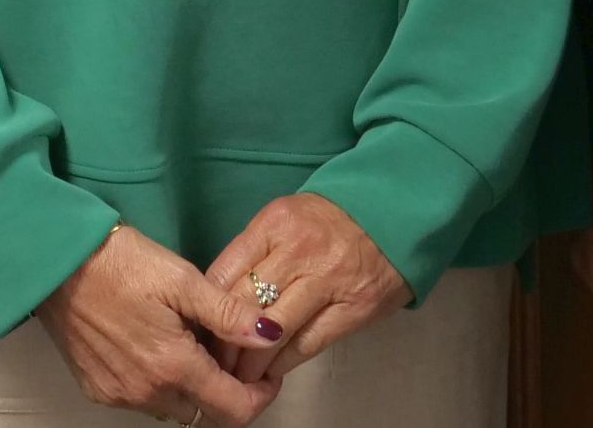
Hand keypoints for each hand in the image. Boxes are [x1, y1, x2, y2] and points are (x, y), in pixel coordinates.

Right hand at [34, 223, 277, 423]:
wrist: (58, 262)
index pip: (234, 411)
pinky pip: (143, 401)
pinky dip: (161, 384)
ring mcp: (118, 395)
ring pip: (175, 410)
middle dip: (228, 392)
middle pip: (206, 415)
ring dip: (194, 389)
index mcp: (173, 366)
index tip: (266, 373)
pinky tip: (159, 347)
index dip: (260, 396)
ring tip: (193, 344)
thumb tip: (270, 334)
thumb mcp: (182, 279)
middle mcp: (146, 392)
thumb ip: (228, 313)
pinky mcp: (97, 389)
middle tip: (229, 351)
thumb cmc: (120, 262)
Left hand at [201, 192, 407, 384]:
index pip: (224, 274)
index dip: (205, 311)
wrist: (393, 216)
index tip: (199, 331)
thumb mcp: (284, 220)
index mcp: (274, 224)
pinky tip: (271, 371)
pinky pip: (307, 344)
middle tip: (212, 362)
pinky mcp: (352, 308)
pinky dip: (283, 363)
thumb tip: (216, 298)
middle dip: (222, 342)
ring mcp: (328, 281)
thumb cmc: (327, 221)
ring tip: (238, 376)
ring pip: (273, 332)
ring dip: (250, 361)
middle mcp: (299, 250)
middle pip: (244, 305)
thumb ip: (253, 253)